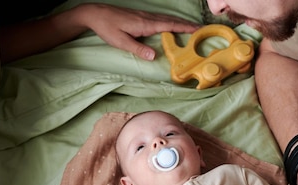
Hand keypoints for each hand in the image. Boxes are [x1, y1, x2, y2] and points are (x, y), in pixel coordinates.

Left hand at [79, 4, 198, 59]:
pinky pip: (161, 18)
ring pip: (167, 18)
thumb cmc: (107, 28)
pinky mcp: (141, 16)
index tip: (198, 30)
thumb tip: (154, 56)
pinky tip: (173, 25)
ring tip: (192, 28)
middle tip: (202, 29)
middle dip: (188, 25)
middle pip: (172, 20)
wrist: (95, 14)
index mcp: (145, 24)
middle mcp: (148, 18)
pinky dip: (171, 21)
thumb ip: (138, 49)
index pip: (170, 25)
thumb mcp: (121, 42)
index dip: (185, 28)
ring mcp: (145, 15)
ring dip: (181, 23)